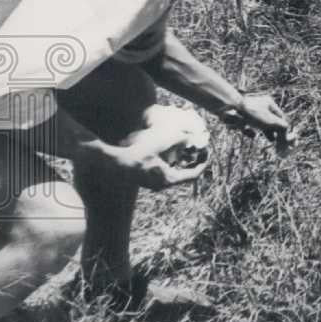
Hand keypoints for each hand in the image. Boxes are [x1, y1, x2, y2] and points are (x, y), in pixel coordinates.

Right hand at [80, 126, 209, 191]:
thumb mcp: (162, 142)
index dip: (203, 162)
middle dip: (192, 161)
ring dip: (180, 161)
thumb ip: (180, 139)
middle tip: (197, 150)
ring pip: (173, 173)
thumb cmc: (138, 153)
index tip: (207, 153)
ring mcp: (153, 183)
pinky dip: (169, 162)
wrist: (114, 162)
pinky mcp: (145, 179)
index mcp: (169, 179)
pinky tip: (168, 150)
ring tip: (184, 149)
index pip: (194, 174)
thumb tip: (192, 137)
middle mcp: (162, 184)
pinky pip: (163, 171)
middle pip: (184, 174)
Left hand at [221, 93, 294, 155]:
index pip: (280, 117)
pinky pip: (247, 127)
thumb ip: (282, 128)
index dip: (284, 127)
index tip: (286, 138)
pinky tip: (254, 136)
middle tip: (279, 141)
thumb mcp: (271, 121)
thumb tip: (290, 137)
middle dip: (275, 131)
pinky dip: (250, 132)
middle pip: (270, 120)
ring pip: (259, 124)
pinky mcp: (238, 119)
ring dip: (265, 131)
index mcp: (268, 103)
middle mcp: (259, 106)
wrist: (230, 108)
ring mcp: (249, 112)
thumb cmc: (252, 113)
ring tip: (270, 140)